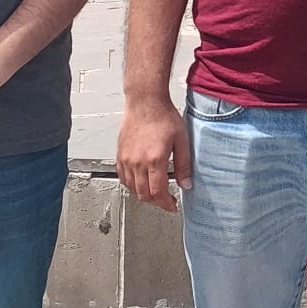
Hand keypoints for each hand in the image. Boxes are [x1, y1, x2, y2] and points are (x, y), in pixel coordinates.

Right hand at [117, 97, 191, 211]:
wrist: (145, 101)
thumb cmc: (163, 116)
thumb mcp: (181, 140)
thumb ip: (184, 165)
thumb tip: (186, 184)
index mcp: (154, 159)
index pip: (157, 193)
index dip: (165, 204)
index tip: (172, 206)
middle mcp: (137, 162)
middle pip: (143, 194)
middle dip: (156, 202)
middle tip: (166, 200)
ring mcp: (126, 159)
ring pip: (131, 188)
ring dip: (143, 195)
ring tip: (155, 192)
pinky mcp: (120, 155)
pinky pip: (123, 178)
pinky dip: (131, 185)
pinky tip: (140, 182)